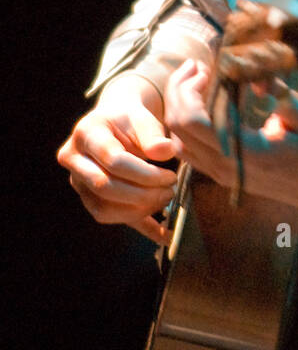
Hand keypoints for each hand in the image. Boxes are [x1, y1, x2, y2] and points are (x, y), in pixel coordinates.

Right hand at [57, 72, 180, 244]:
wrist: (117, 120)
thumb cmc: (131, 119)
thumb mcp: (142, 118)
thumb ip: (153, 134)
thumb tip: (165, 151)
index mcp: (86, 133)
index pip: (114, 161)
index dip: (145, 174)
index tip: (170, 176)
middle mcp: (73, 159)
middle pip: (104, 186)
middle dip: (142, 194)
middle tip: (169, 190)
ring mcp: (77, 181)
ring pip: (102, 209)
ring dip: (138, 210)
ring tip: (165, 199)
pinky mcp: (88, 198)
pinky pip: (110, 218)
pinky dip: (138, 225)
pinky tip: (163, 231)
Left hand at [164, 59, 297, 217]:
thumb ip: (277, 92)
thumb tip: (253, 74)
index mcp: (246, 152)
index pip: (194, 122)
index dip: (188, 91)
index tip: (205, 69)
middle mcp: (228, 168)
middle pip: (178, 130)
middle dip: (179, 92)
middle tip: (197, 67)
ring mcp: (223, 175)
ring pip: (179, 142)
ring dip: (180, 108)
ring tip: (198, 82)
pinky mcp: (224, 175)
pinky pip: (191, 151)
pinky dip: (187, 125)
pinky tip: (203, 104)